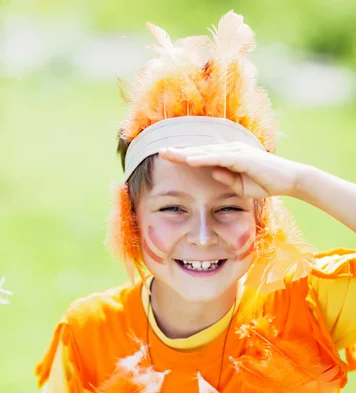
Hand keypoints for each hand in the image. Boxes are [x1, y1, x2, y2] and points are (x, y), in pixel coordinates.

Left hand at [159, 143, 303, 198]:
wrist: (288, 180)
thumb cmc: (265, 182)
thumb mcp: (240, 185)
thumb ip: (226, 178)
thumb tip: (212, 173)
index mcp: (228, 156)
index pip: (201, 156)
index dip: (184, 156)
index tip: (167, 157)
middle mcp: (230, 150)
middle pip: (199, 150)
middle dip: (179, 151)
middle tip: (160, 152)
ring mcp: (236, 152)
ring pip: (206, 152)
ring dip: (186, 153)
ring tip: (169, 154)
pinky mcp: (242, 157)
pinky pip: (218, 158)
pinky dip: (203, 158)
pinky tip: (189, 160)